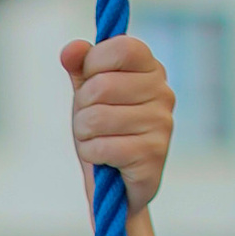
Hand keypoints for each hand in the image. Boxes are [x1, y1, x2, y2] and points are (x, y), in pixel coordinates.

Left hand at [62, 34, 175, 210]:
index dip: (94, 64)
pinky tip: (103, 158)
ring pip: (97, 117)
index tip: (90, 81)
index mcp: (151, 70)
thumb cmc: (103, 132)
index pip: (120, 48)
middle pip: (102, 85)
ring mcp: (162, 123)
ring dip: (84, 133)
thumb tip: (71, 50)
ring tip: (96, 140)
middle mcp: (164, 92)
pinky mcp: (153, 154)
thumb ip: (80, 67)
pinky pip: (103, 146)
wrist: (117, 188)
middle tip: (90, 121)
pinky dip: (91, 153)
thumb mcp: (88, 94)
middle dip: (82, 107)